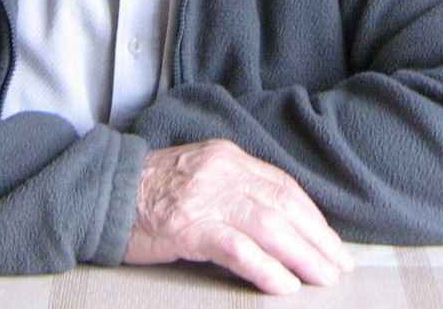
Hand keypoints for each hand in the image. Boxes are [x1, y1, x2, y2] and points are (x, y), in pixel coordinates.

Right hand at [123, 139, 353, 293]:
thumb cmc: (149, 189)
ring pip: (268, 225)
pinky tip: (284, 285)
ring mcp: (204, 198)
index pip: (281, 185)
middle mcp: (220, 172)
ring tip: (323, 278)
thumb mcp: (198, 173)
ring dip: (302, 255)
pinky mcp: (187, 226)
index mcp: (226, 157)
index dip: (311, 215)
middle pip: (282, 205)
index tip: (330, 241)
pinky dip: (265, 268)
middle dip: (316, 238)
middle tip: (339, 266)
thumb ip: (233, 186)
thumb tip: (276, 218)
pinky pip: (237, 248)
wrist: (103, 191)